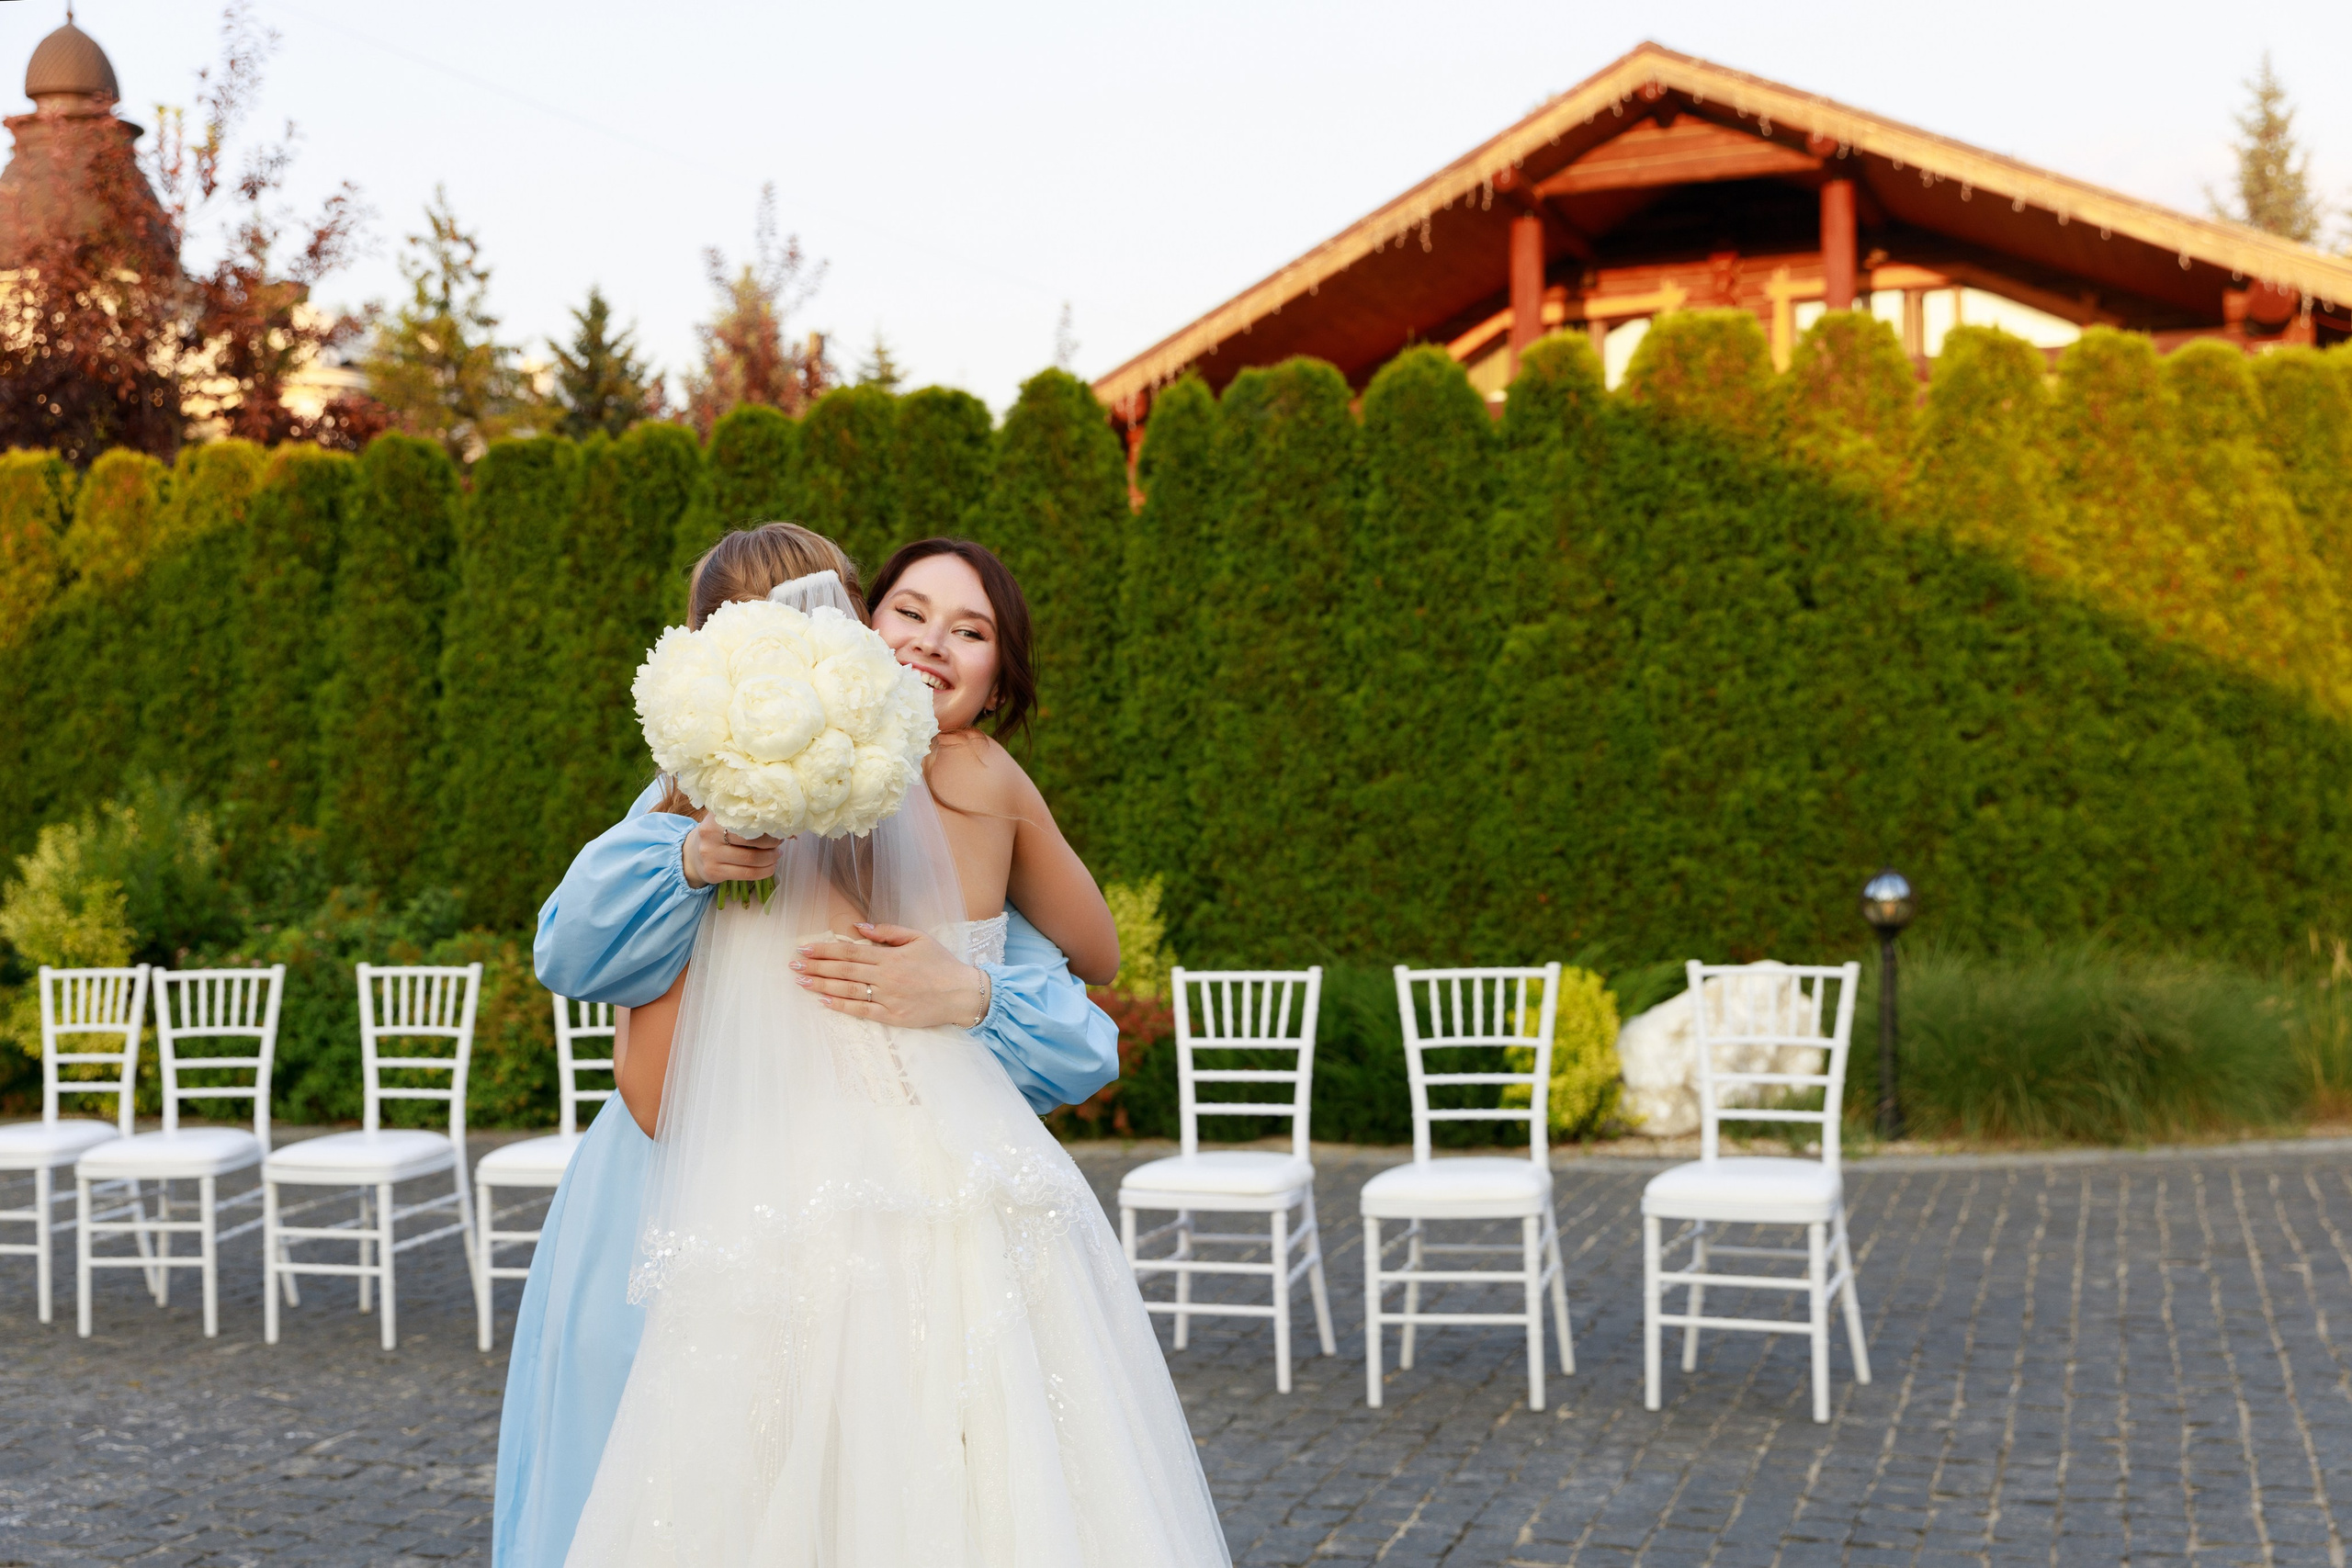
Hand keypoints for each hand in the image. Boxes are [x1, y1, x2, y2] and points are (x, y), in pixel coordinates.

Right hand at [681, 819, 781, 888]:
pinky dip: (764, 871)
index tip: (778, 829)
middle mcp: (710, 834)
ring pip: (750, 859)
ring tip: (776, 855)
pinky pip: (746, 874)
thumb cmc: (717, 835)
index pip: (747, 820)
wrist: (692, 855)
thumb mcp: (725, 822)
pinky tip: (770, 867)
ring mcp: (711, 855)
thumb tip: (787, 829)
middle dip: (771, 843)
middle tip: (779, 843)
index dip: (767, 826)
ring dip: (770, 858)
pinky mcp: (714, 872)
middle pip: (750, 840)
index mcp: (716, 817)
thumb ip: (749, 821)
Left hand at [793, 923, 989, 1028]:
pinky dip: (841, 1006)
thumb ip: (889, 932)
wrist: (962, 993)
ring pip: (848, 989)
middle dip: (816, 965)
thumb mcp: (919, 938)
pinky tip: (824, 1000)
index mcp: (890, 956)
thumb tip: (860, 928)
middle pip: (844, 969)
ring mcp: (888, 997)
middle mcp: (886, 976)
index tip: (805, 947)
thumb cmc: (941, 964)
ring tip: (801, 981)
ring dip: (822, 984)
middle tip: (793, 964)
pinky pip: (862, 1010)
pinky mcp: (893, 1016)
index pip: (850, 950)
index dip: (825, 949)